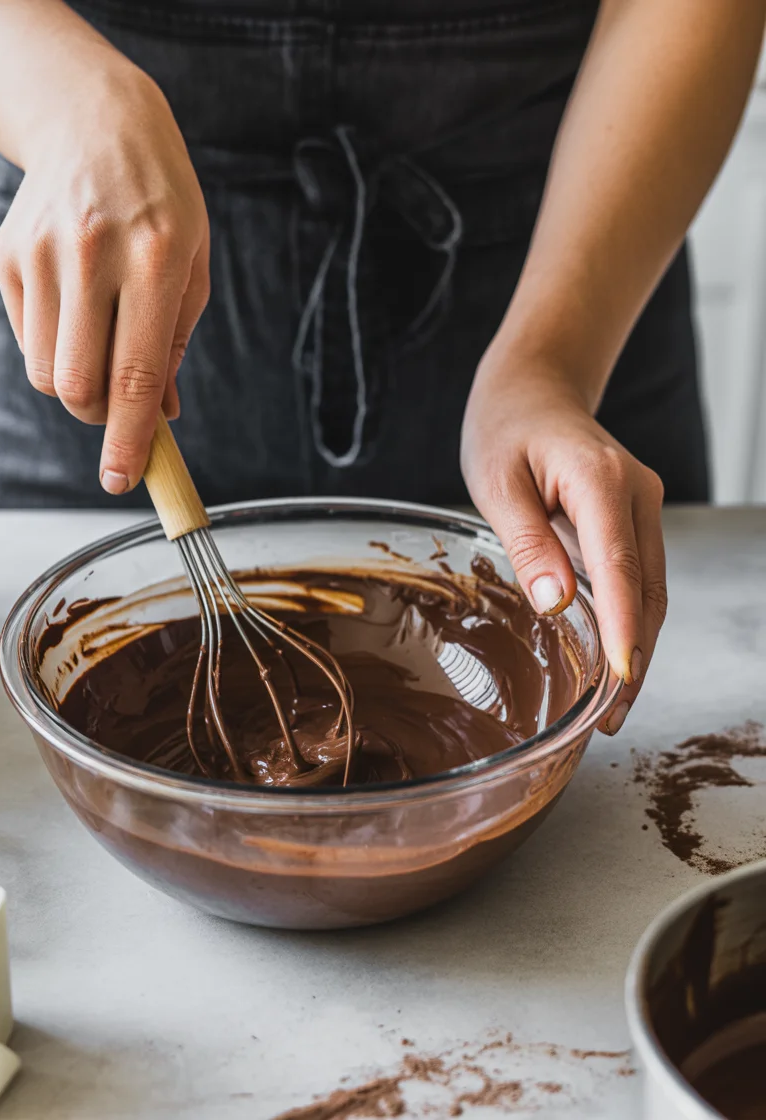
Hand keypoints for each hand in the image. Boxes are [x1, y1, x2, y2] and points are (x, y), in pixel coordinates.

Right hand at [0, 64, 209, 493]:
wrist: (96, 125)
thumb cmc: (161, 203)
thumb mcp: (192, 267)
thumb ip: (174, 345)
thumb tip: (160, 417)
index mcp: (154, 260)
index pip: (134, 374)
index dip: (129, 438)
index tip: (123, 479)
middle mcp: (91, 256)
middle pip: (78, 386)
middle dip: (100, 419)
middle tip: (119, 409)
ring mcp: (41, 254)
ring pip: (48, 373)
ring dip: (78, 385)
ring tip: (102, 342)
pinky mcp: (9, 256)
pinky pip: (30, 342)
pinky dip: (55, 350)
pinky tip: (76, 308)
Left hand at [461, 355, 666, 734]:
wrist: (533, 388)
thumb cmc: (507, 429)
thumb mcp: (498, 481)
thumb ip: (527, 542)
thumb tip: (555, 604)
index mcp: (601, 480)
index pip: (619, 565)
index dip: (624, 627)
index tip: (621, 678)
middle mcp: (637, 493)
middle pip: (646, 588)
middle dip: (636, 654)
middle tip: (610, 717)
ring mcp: (642, 505)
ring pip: (650, 589)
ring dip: (638, 645)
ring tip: (613, 706)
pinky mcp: (635, 517)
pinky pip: (639, 577)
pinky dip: (631, 620)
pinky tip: (615, 658)